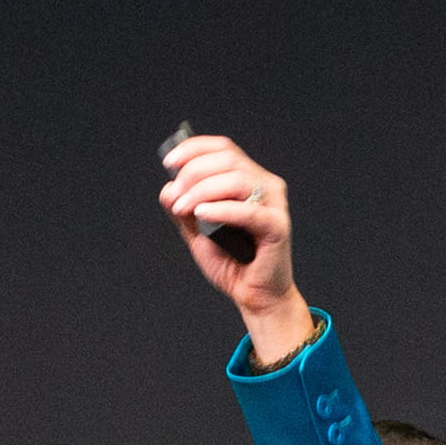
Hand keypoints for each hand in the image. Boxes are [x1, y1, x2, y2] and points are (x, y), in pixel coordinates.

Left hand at [155, 133, 314, 370]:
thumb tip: (167, 187)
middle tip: (175, 197)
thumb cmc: (231, 262)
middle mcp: (265, 185)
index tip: (168, 162)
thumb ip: (183, 208)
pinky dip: (222, 209)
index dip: (194, 149)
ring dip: (202, 191)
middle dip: (193, 173)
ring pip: (237, 179)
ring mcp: (274, 204)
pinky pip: (249, 211)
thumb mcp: (196, 231)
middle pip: (228, 160)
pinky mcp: (278, 226)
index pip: (223, 148)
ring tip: (183, 209)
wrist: (254, 296)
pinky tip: (202, 214)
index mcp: (249, 179)